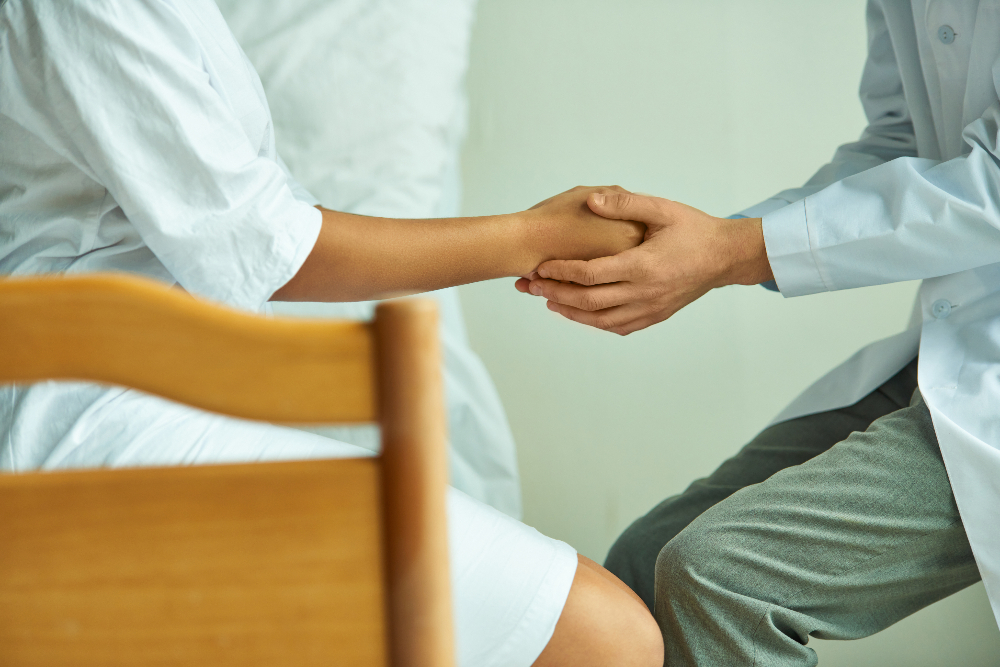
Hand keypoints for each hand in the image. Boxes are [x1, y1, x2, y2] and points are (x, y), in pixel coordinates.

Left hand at [516, 189, 772, 334]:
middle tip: (531, 287)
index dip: (561, 271)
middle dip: (555, 293)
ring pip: (600, 319)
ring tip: (548, 302)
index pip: (590, 273)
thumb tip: (591, 199)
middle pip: (588, 301)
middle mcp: (644, 292)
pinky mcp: (656, 316)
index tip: (539, 265)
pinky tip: (580, 314)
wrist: (725, 257)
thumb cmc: (694, 230)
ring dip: (571, 312)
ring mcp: (650, 308)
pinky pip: (619, 326)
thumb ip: (625, 203)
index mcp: (643, 265)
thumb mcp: (662, 209)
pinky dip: (595, 322)